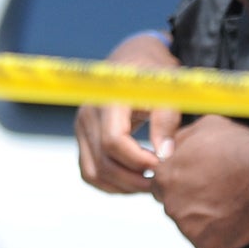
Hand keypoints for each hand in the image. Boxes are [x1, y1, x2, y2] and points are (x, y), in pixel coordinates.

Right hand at [74, 33, 181, 193]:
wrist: (134, 62)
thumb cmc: (155, 75)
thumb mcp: (167, 90)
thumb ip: (166, 120)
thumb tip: (165, 154)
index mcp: (107, 99)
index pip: (114, 142)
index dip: (139, 160)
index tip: (163, 165)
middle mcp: (88, 114)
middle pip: (103, 162)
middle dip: (134, 179)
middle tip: (160, 182)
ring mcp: (81, 127)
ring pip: (94, 173)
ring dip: (122, 186)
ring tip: (149, 184)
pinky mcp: (83, 138)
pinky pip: (89, 172)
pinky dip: (110, 184)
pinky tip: (134, 181)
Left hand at [150, 115, 248, 247]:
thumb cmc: (240, 147)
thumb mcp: (203, 126)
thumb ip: (178, 140)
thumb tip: (168, 149)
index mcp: (165, 177)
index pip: (160, 186)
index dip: (180, 183)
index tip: (198, 181)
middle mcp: (171, 204)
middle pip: (175, 207)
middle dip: (192, 201)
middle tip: (217, 192)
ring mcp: (188, 227)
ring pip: (191, 227)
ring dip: (205, 220)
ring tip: (229, 205)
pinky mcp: (207, 245)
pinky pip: (208, 247)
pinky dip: (219, 238)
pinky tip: (233, 222)